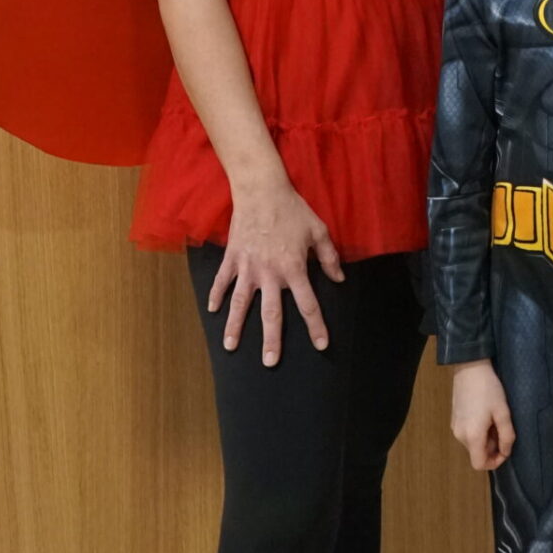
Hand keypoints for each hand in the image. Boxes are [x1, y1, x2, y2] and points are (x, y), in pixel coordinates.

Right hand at [209, 175, 343, 366]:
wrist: (262, 190)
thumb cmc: (293, 210)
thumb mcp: (319, 231)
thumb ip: (329, 257)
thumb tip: (339, 279)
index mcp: (294, 269)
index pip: (308, 304)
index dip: (316, 326)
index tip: (321, 345)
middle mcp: (270, 273)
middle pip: (271, 313)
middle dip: (271, 340)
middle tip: (270, 362)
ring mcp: (248, 267)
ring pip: (241, 303)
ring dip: (236, 326)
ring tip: (231, 347)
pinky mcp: (233, 258)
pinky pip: (222, 281)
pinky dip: (216, 295)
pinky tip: (213, 311)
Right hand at [452, 361, 515, 469]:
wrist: (470, 368)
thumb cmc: (489, 389)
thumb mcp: (503, 412)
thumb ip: (506, 436)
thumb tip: (506, 451)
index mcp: (472, 436)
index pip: (479, 464)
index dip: (494, 462)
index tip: (505, 449)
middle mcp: (460, 435)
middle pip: (477, 453)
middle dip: (492, 447)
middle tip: (502, 428)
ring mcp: (455, 427)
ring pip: (473, 444)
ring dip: (486, 438)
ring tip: (494, 419)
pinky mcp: (454, 419)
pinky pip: (468, 434)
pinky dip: (478, 431)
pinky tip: (485, 414)